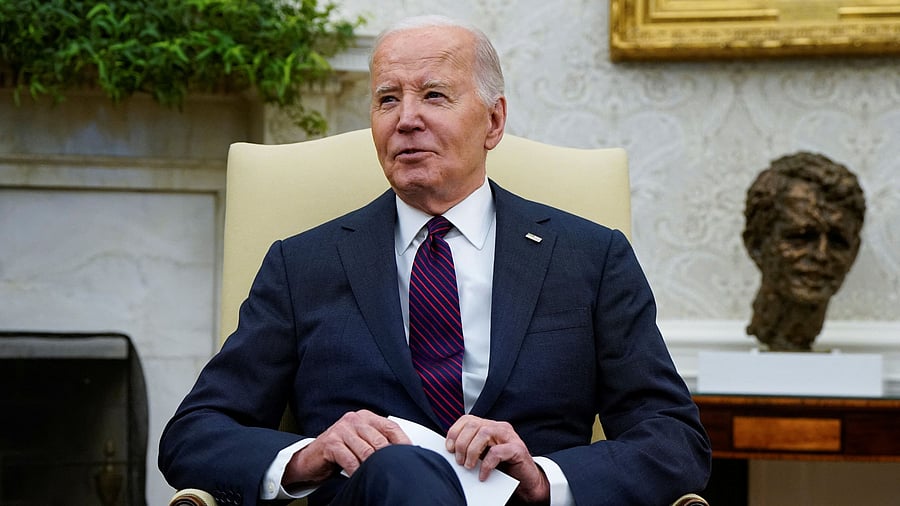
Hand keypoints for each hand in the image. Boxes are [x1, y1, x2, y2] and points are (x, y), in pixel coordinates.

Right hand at [283, 410, 410, 485]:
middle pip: (379, 440)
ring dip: (372, 466)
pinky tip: (359, 476)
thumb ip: (378, 442)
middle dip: (387, 457)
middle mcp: (354, 419)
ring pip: (366, 451)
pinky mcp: (331, 443)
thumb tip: (404, 453)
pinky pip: (349, 459)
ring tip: (378, 475)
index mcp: (365, 417)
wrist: (310, 458)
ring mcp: (341, 430)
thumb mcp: (361, 442)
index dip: (403, 441)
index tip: (412, 454)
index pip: (390, 426)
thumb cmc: (340, 451)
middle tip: (394, 469)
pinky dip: (356, 470)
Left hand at [446, 415, 549, 503]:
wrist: (526, 482)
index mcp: (489, 426)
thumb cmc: (504, 468)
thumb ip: (470, 448)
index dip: (455, 432)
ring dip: (471, 451)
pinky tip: (483, 474)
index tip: (449, 448)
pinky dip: (486, 464)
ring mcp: (510, 436)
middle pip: (473, 425)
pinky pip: (497, 452)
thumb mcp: (483, 455)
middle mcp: (499, 427)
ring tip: (469, 466)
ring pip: (484, 433)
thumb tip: (450, 450)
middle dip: (461, 443)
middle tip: (459, 461)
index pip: (468, 419)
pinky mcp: (518, 449)